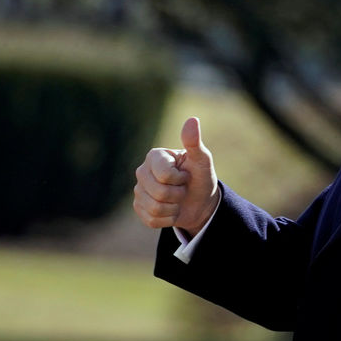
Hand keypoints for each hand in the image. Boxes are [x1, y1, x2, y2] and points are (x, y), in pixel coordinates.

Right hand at [133, 117, 218, 235]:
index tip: (186, 175)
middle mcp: (142, 171)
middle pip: (158, 192)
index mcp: (154, 156)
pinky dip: (167, 219)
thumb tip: (192, 119)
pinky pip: (151, 220)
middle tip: (183, 188)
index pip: (164, 175)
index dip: (180, 179)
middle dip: (178, 194)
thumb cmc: (201, 177)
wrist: (200, 201)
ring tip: (177, 200)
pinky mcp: (139, 208)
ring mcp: (138, 191)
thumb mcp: (202, 160)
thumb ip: (194, 142)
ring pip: (154, 208)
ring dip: (173, 208)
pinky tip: (171, 210)